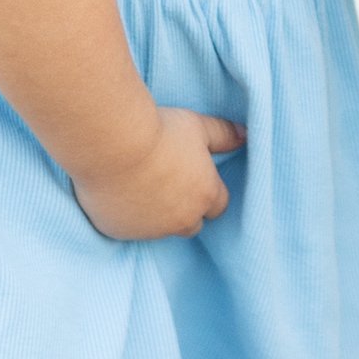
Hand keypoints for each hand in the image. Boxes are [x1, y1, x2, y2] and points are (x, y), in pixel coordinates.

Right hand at [73, 109, 242, 241]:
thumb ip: (224, 134)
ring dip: (155, 215)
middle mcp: (181, 219)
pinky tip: (119, 193)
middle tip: (168, 185)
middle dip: (185, 210)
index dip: (208, 192)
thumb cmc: (159, 131)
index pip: (217, 206)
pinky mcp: (120, 232)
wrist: (113, 144)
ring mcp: (150, 230)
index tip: (195, 178)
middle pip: (191, 225)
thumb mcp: (198, 126)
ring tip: (140, 185)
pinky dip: (126, 217)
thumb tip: (244, 135)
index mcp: (205, 195)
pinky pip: (127, 230)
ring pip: (159, 230)